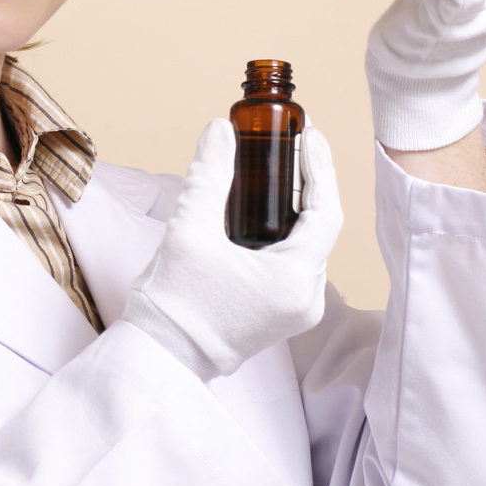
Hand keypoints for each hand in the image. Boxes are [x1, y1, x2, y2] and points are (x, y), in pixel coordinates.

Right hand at [123, 118, 342, 381]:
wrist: (161, 356)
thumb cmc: (174, 304)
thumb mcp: (190, 230)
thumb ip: (208, 176)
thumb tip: (219, 129)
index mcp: (294, 281)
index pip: (325, 212)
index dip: (320, 167)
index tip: (309, 132)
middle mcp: (305, 299)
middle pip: (320, 227)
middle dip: (308, 181)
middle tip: (292, 141)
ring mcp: (295, 309)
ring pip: (308, 244)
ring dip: (298, 206)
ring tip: (281, 167)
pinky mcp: (281, 314)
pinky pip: (295, 262)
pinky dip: (287, 231)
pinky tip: (268, 208)